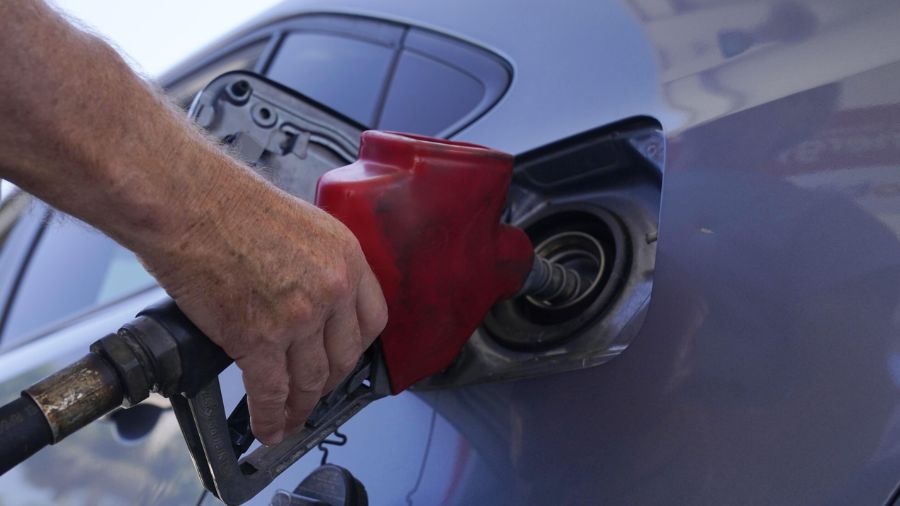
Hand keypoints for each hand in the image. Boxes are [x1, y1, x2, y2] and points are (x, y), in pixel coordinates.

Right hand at [141, 177, 387, 444]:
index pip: (372, 319)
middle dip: (329, 383)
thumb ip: (318, 266)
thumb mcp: (302, 226)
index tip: (345, 360)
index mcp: (346, 257)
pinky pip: (272, 391)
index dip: (356, 348)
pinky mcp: (259, 338)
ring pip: (310, 380)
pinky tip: (268, 427)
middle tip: (316, 394)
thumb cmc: (228, 204)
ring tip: (290, 420)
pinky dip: (270, 416)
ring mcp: (299, 316)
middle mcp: (332, 288)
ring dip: (300, 407)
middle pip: (344, 356)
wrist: (186, 203)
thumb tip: (311, 301)